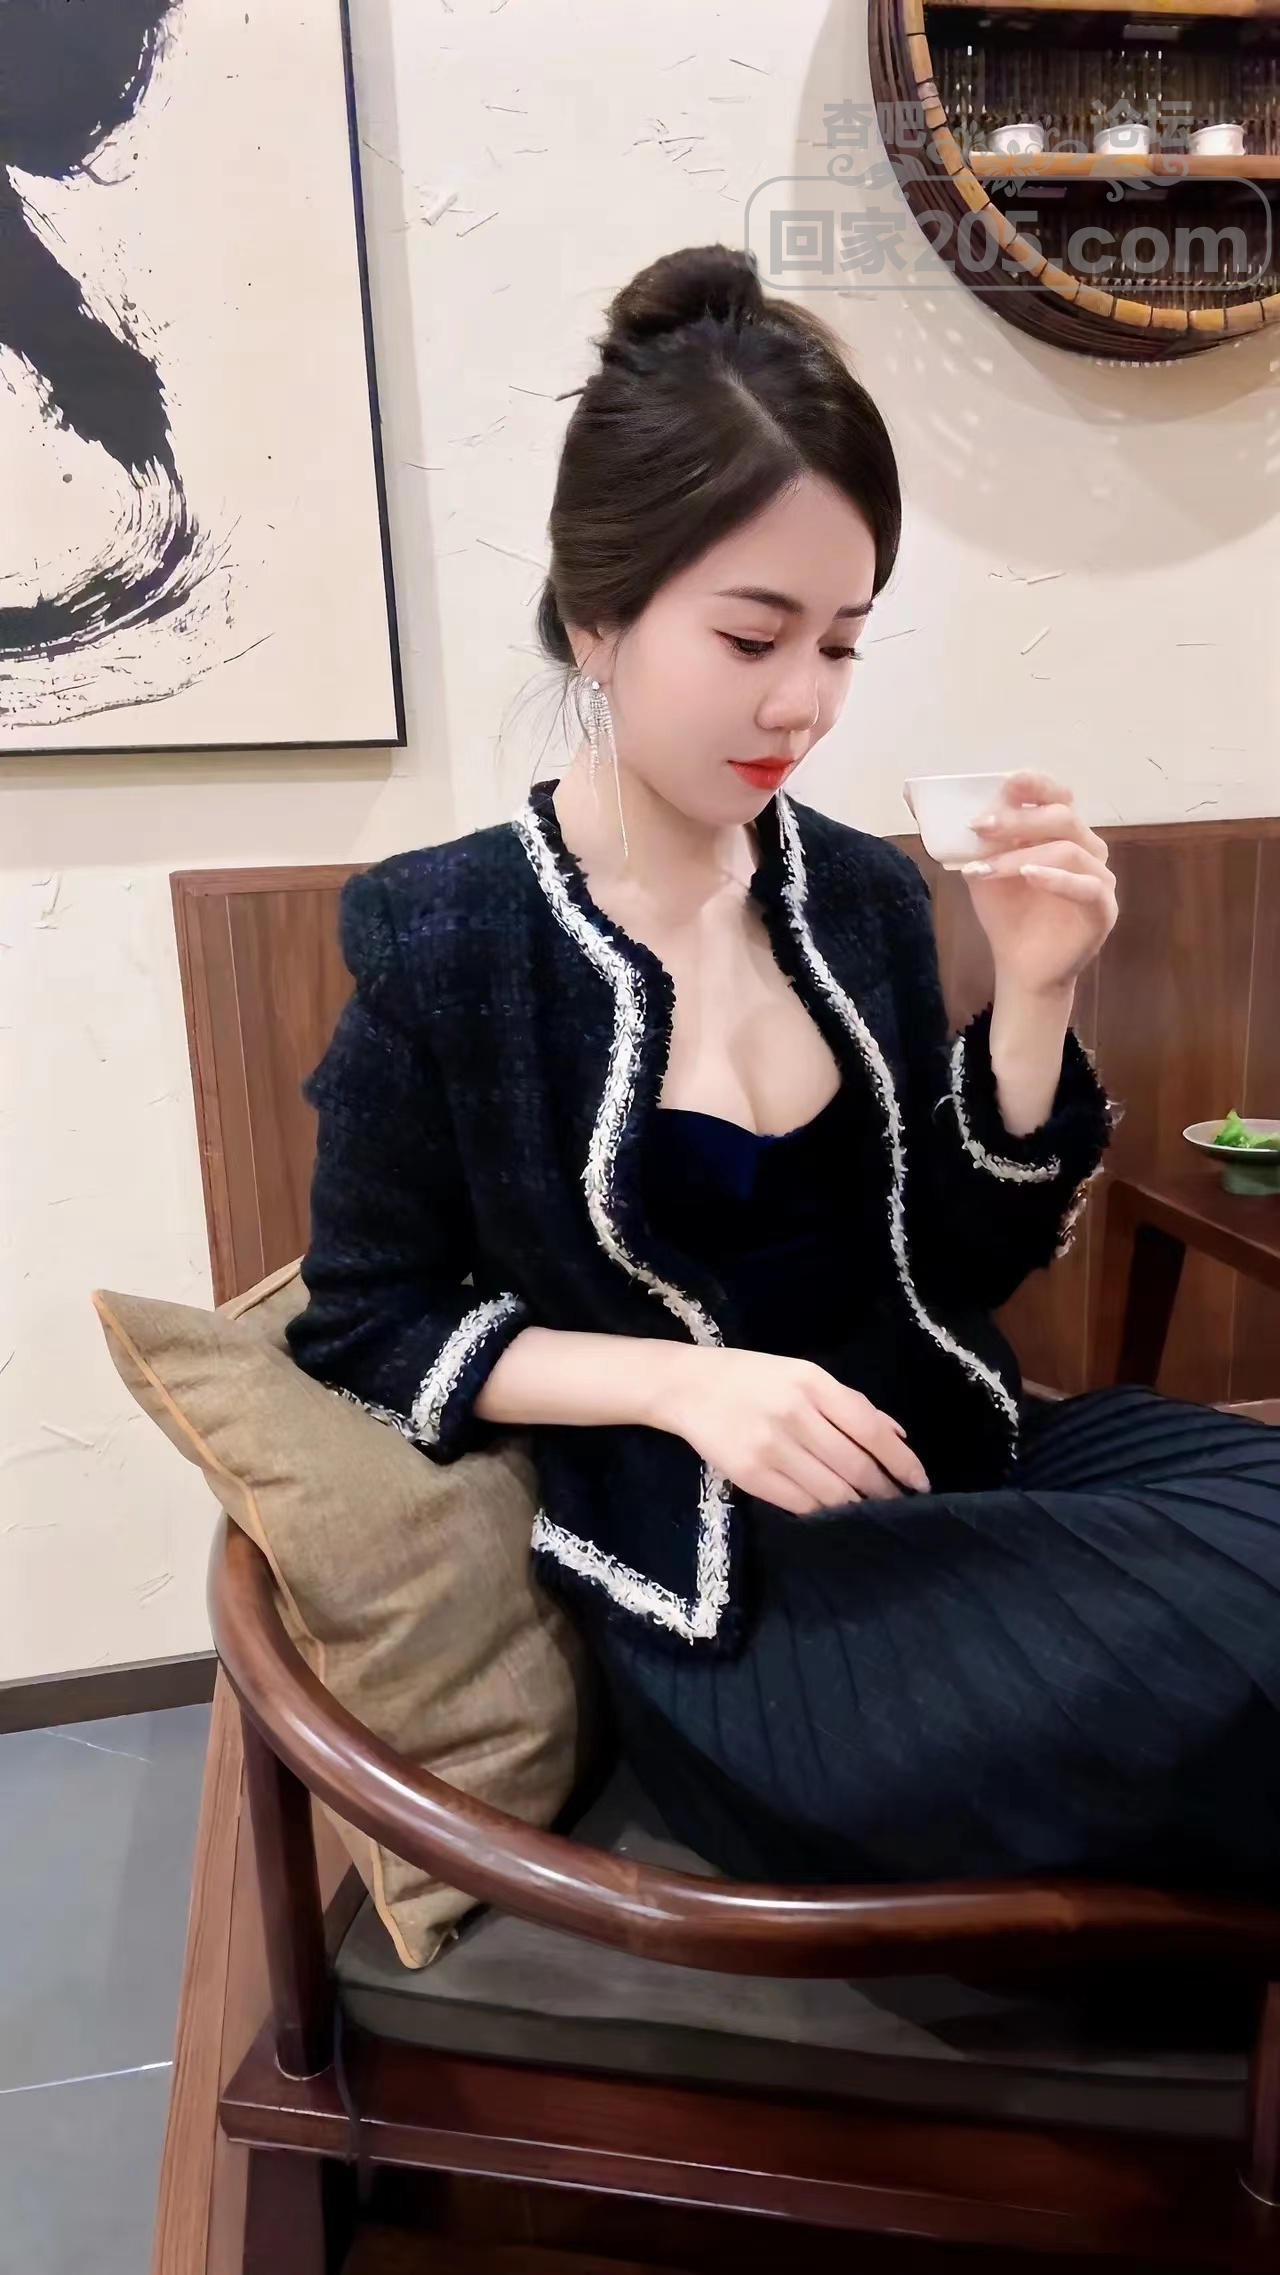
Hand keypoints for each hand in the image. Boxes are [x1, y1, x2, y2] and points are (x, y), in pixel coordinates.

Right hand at [644, 1346, 930, 1514]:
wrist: (688, 1387)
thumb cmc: (753, 1378)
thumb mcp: (804, 1374)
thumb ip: (851, 1404)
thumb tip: (898, 1436)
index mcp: (813, 1383)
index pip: (872, 1429)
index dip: (902, 1461)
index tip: (920, 1483)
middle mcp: (794, 1413)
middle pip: (856, 1466)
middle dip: (884, 1492)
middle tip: (900, 1506)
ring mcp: (771, 1446)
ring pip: (832, 1491)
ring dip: (858, 1507)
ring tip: (872, 1514)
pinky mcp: (750, 1474)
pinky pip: (801, 1504)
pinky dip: (824, 1512)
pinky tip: (835, 1514)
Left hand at [948, 770, 1117, 997]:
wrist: (1019, 966)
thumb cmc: (1007, 913)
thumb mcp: (982, 867)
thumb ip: (969, 836)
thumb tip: (914, 796)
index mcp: (1062, 833)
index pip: (1058, 795)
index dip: (1035, 784)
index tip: (1006, 782)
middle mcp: (1086, 849)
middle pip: (1063, 817)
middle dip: (1018, 819)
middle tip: (979, 826)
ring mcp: (1099, 878)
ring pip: (1069, 850)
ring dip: (1022, 855)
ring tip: (987, 869)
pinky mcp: (1103, 909)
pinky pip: (1088, 886)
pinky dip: (1057, 879)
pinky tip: (1028, 877)